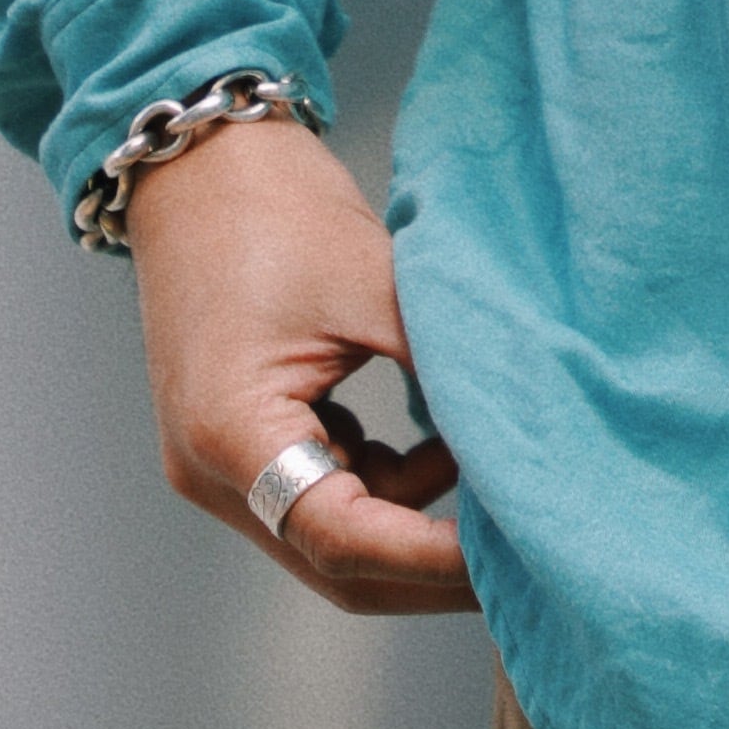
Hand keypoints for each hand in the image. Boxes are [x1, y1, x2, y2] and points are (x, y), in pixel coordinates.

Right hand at [125, 115, 475, 615]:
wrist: (201, 160)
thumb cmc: (273, 208)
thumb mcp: (375, 285)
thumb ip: (446, 368)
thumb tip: (527, 433)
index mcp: (231, 434)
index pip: (341, 538)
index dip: (431, 557)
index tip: (509, 556)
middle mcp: (211, 469)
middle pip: (333, 562)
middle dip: (429, 568)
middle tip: (522, 558)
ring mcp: (218, 461)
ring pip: (331, 535)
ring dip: (413, 522)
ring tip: (496, 487)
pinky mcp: (242, 439)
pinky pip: (322, 493)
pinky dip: (386, 484)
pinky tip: (442, 444)